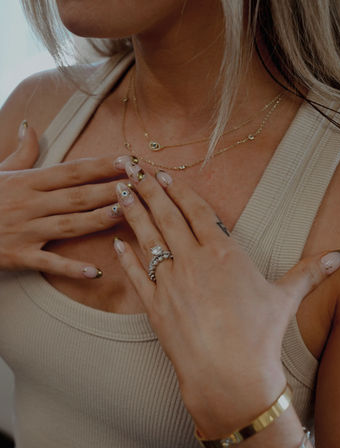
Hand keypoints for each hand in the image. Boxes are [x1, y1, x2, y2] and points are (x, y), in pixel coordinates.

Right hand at [0, 122, 127, 278]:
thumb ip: (20, 152)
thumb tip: (32, 126)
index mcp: (29, 182)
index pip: (73, 171)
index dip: (101, 165)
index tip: (128, 160)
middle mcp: (30, 203)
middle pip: (78, 196)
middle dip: (110, 189)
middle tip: (141, 185)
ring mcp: (25, 230)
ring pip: (69, 224)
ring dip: (99, 219)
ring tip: (126, 213)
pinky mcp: (18, 255)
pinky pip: (48, 262)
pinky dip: (71, 268)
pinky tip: (95, 271)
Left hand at [113, 159, 339, 438]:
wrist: (231, 375)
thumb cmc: (259, 335)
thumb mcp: (285, 298)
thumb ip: (307, 272)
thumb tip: (337, 257)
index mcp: (223, 253)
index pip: (196, 211)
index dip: (180, 191)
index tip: (165, 175)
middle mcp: (193, 261)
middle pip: (167, 217)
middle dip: (149, 191)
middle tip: (134, 171)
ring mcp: (170, 282)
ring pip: (147, 239)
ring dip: (132, 213)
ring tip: (119, 194)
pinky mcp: (155, 306)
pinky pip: (136, 276)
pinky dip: (125, 259)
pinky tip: (115, 244)